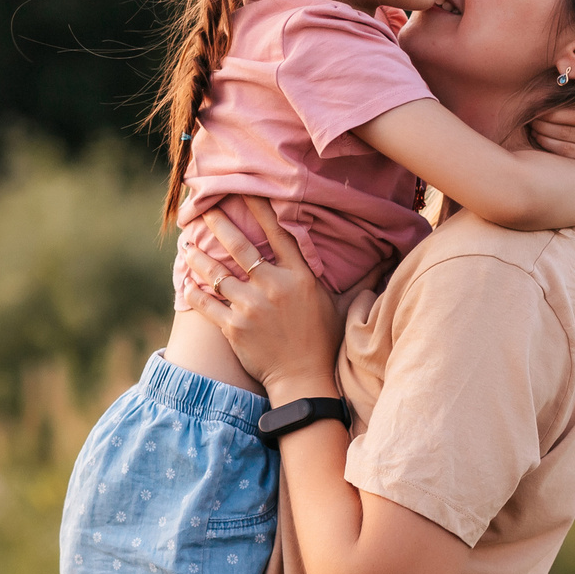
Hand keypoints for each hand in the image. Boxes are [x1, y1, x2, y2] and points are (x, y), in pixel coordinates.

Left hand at [182, 198, 344, 402]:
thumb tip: (389, 257)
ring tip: (187, 244)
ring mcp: (251, 307)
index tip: (242, 192)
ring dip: (198, 257)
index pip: (277, 233)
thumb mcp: (346, 305)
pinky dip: (193, 290)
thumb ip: (362, 278)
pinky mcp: (234, 328)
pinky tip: (184, 280)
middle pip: (239, 247)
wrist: (304, 381)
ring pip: (217, 273)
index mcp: (299, 277)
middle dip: (218, 225)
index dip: (258, 209)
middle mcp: (274, 287)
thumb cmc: (325, 341)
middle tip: (203, 211)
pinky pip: (206, 303)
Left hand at [530, 106, 574, 162]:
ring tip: (533, 129)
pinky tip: (540, 139)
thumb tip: (549, 86)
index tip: (535, 108)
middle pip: (566, 129)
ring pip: (564, 143)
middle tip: (530, 119)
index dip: (550, 111)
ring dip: (544, 136)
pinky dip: (550, 146)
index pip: (571, 113)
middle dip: (544, 124)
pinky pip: (566, 154)